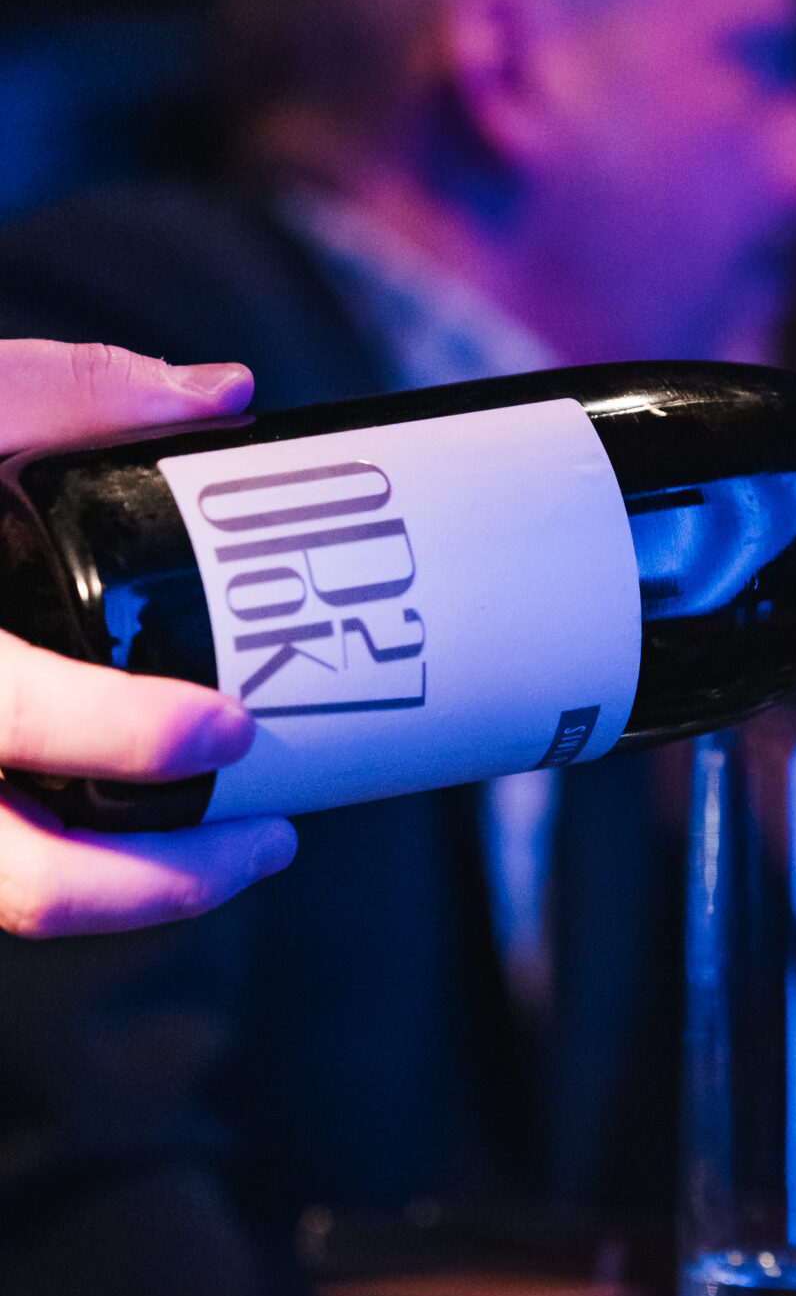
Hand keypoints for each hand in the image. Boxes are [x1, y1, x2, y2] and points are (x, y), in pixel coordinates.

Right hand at [0, 340, 295, 935]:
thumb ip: (72, 395)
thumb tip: (227, 397)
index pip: (13, 714)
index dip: (131, 738)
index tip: (233, 729)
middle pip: (30, 880)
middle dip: (169, 882)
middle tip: (269, 837)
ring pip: (14, 900)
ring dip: (138, 896)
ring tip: (242, 850)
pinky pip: (3, 877)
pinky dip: (87, 878)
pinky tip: (158, 841)